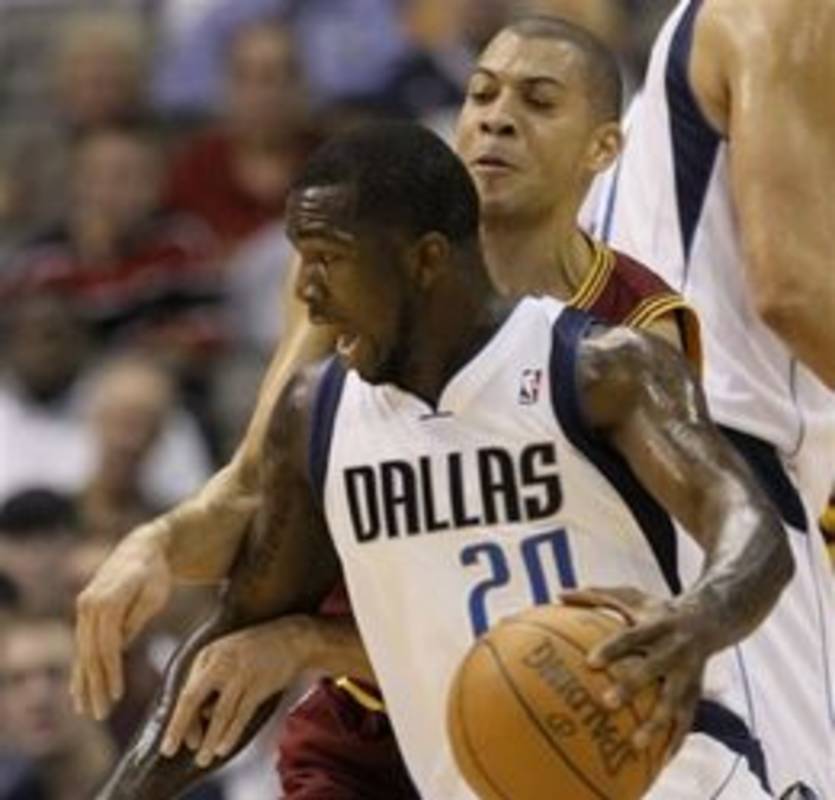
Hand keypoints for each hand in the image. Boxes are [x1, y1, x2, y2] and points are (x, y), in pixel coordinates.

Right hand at [72, 531, 172, 719]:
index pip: (107, 645)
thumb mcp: (153, 595)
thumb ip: (135, 620)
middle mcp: (88, 605)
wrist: (142, 549)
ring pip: (82, 652)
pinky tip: (78, 690)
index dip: (110, 672)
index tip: (116, 696)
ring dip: (84, 683)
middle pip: (90, 653)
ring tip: (87, 709)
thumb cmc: (154, 573)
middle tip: (100, 714)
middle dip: (94, 685)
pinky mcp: (85, 613)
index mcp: (106, 601)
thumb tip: (119, 647)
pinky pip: (81, 645)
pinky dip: (80, 669)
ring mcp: (83, 609)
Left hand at [160, 615, 321, 767]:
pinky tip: (223, 748)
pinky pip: (241, 715)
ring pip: (218, 713)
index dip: (178, 719)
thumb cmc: (256, 649)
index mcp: (208, 654)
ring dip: (209, 739)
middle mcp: (220, 662)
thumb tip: (197, 714)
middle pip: (192, 698)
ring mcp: (240, 674)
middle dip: (180, 727)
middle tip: (170, 750)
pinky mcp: (259, 685)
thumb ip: (208, 675)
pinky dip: (231, 733)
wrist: (291, 637)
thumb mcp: (225, 652)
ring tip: (203, 758)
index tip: (172, 740)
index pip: (186, 691)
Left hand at [561, 586, 713, 755]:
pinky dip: (675, 740)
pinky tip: (660, 761)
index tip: (590, 663)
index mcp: (656, 625)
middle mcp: (674, 650)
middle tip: (605, 704)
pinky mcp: (697, 693)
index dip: (612, 649)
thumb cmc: (657, 610)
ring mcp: (687, 674)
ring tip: (634, 745)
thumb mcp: (631, 597)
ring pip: (673, 701)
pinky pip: (686, 720)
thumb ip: (595, 596)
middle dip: (632, 687)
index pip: (631, 637)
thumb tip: (558, 594)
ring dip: (656, 724)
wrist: (709, 620)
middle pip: (653, 669)